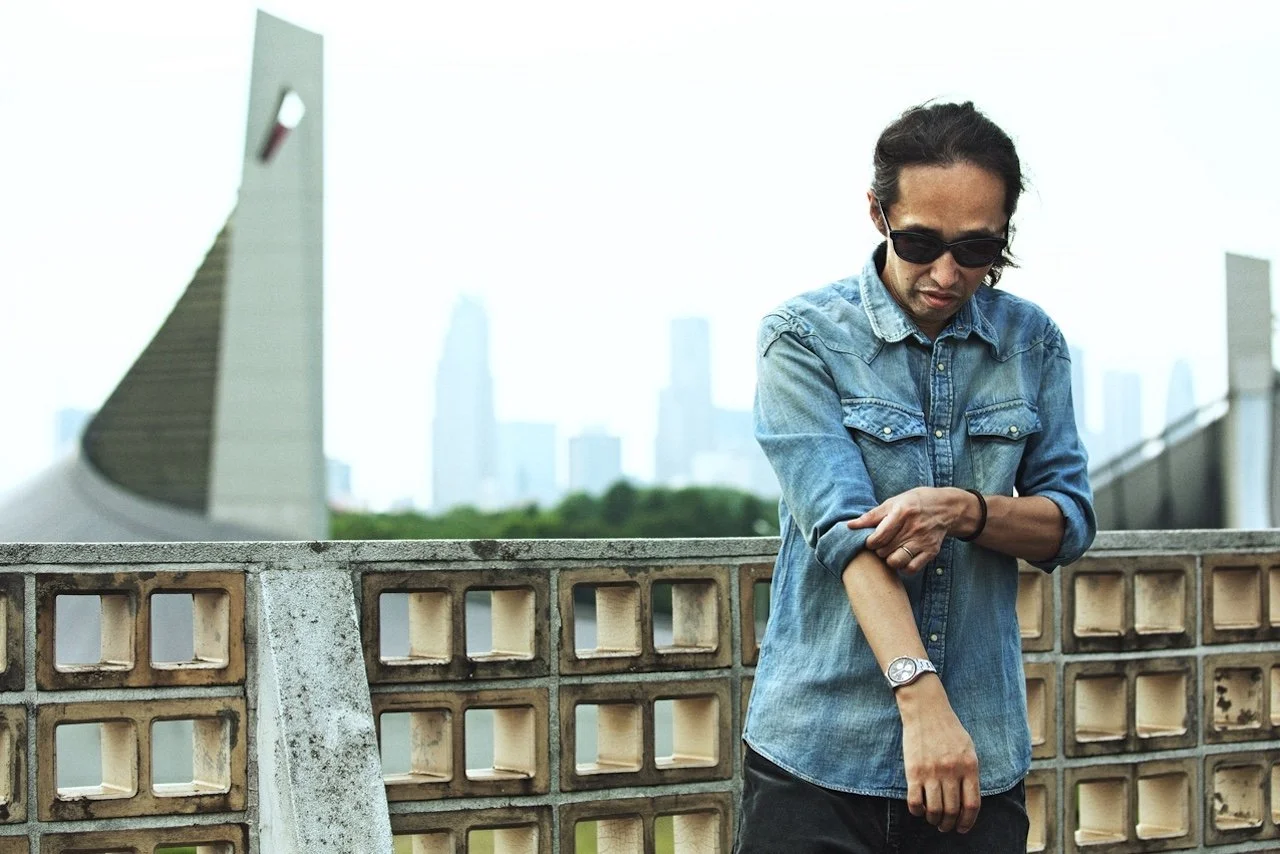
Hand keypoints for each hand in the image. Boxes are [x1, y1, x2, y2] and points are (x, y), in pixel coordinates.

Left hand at [846, 487, 958, 574]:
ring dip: (888, 560)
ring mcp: (923, 541)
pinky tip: (901, 558)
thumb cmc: (914, 503)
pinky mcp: (931, 551)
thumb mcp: (893, 502)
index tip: (870, 540)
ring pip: (896, 561)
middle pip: (885, 550)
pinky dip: (903, 567)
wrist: (945, 507)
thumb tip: (849, 525)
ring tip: (889, 552)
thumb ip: (872, 516)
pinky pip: (911, 568)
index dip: (869, 542)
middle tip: (880, 546)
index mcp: (902, 513)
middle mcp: (913, 528)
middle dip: (878, 550)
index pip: (878, 536)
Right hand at [897, 677, 980, 832]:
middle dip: (949, 824)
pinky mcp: (913, 771)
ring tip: (933, 819)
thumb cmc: (948, 728)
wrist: (926, 709)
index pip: (972, 805)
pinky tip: (919, 809)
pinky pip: (914, 801)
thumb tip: (968, 801)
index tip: (962, 828)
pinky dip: (917, 811)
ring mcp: (931, 771)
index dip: (967, 821)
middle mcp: (951, 771)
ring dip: (934, 820)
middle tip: (945, 827)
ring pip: (934, 810)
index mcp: (969, 766)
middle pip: (952, 810)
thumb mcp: (968, 749)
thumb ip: (970, 774)